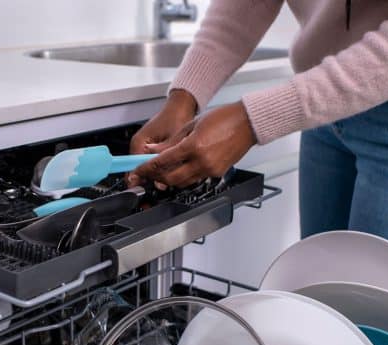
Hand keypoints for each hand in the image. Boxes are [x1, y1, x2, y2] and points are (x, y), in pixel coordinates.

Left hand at [128, 101, 256, 187]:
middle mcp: (202, 161)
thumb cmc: (224, 118)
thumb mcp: (192, 125)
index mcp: (194, 146)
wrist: (248, 123)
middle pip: (171, 179)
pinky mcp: (217, 173)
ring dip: (170, 179)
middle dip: (156, 178)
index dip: (147, 168)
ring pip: (183, 182)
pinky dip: (185, 176)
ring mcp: (211, 169)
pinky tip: (180, 168)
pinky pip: (196, 179)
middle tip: (148, 173)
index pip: (163, 162)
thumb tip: (154, 150)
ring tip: (162, 171)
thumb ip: (171, 141)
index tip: (139, 169)